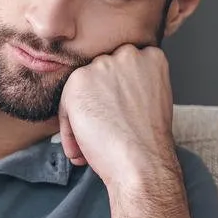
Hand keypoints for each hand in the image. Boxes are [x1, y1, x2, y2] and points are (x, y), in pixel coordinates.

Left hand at [57, 44, 176, 185]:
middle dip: (98, 103)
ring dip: (82, 117)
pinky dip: (69, 129)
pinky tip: (84, 147)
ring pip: (82, 90)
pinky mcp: (79, 80)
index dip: (116, 95)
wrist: (142, 162)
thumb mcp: (152, 99)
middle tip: (105, 130)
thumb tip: (108, 90)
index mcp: (151, 57)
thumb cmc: (148, 141)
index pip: (123, 68)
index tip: (117, 116)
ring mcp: (102, 66)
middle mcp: (128, 54)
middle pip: (101, 76)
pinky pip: (65, 104)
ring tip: (94, 144)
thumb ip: (134, 84)